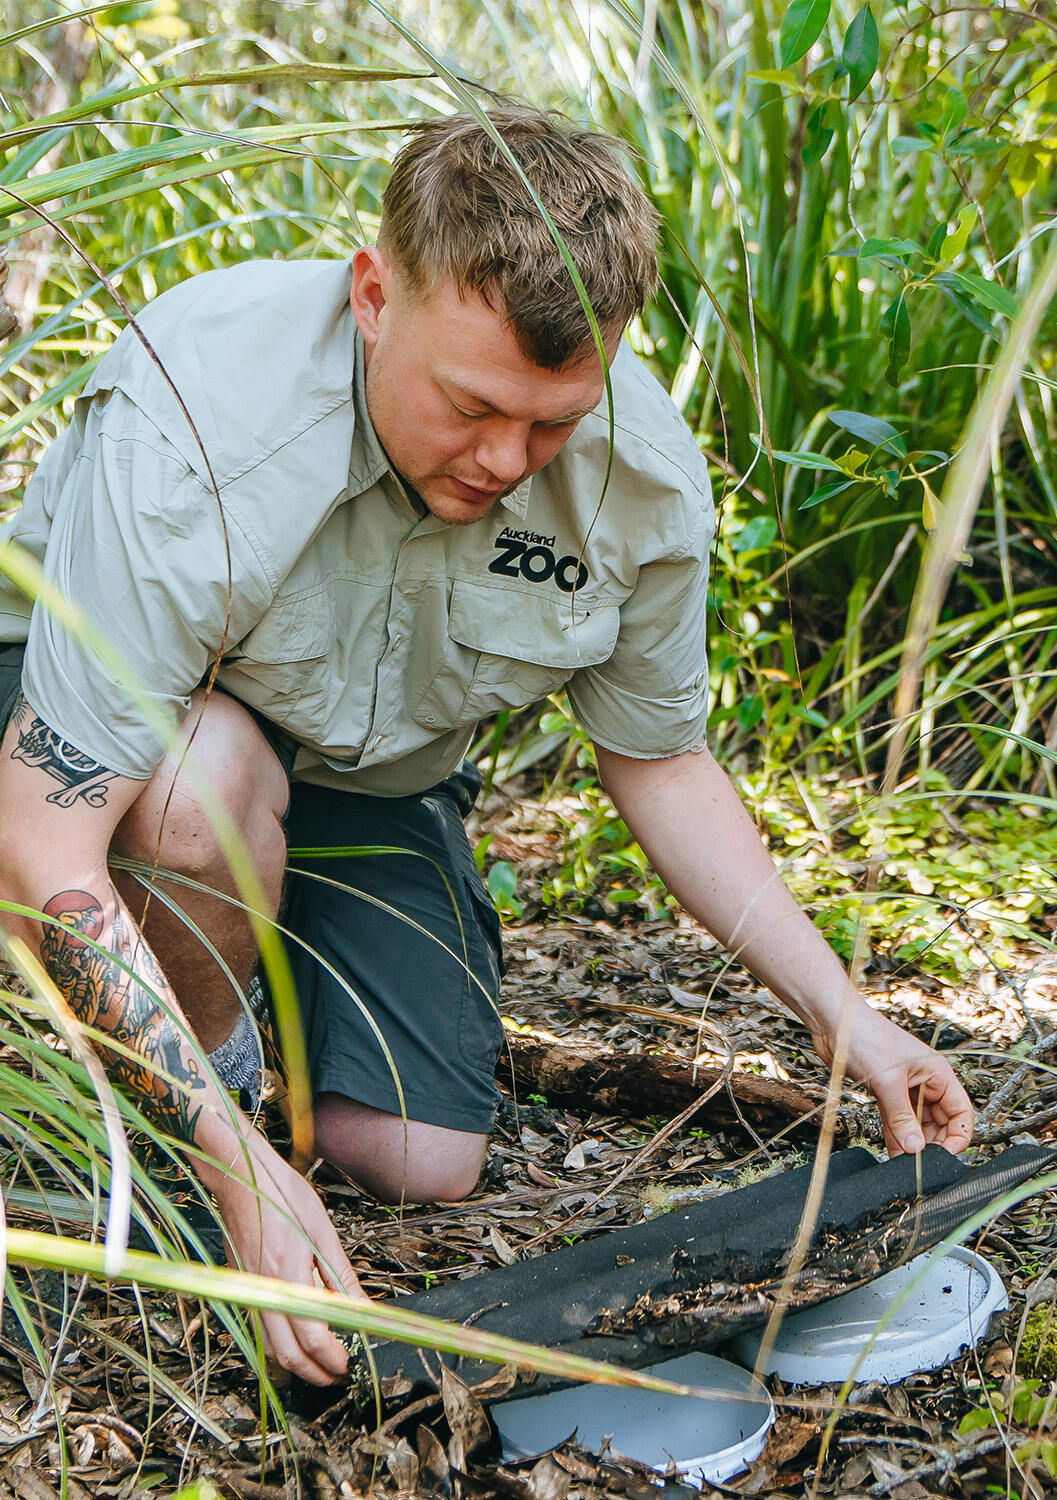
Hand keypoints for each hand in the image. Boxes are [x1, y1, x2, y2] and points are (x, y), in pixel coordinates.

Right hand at [207, 1132, 365, 1384]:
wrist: (240, 1176)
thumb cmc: (282, 1195)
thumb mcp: (321, 1231)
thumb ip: (341, 1276)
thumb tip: (363, 1308)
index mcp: (286, 1276)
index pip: (313, 1338)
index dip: (334, 1358)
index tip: (350, 1363)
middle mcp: (262, 1291)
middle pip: (288, 1356)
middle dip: (316, 1373)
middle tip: (339, 1373)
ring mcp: (247, 1292)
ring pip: (269, 1349)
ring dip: (297, 1363)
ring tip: (323, 1360)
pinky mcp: (240, 1288)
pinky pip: (259, 1331)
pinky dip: (279, 1345)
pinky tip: (298, 1337)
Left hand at [812, 1000, 973, 1157]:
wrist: (834, 1022)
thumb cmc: (865, 1037)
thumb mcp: (888, 1081)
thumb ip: (902, 1117)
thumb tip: (915, 1148)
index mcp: (938, 1074)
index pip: (961, 1112)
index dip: (957, 1137)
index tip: (942, 1156)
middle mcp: (926, 1082)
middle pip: (941, 1121)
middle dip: (933, 1143)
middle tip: (918, 1163)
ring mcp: (906, 1088)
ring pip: (918, 1123)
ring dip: (912, 1142)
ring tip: (904, 1162)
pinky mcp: (886, 1092)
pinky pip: (897, 1120)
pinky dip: (896, 1135)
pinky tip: (892, 1152)